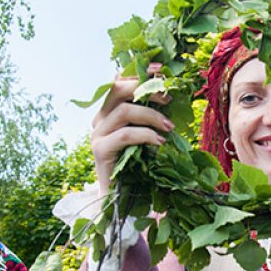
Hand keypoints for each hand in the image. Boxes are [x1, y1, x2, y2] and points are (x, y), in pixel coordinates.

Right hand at [91, 62, 173, 194]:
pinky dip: (146, 135)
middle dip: (146, 88)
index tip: (161, 70)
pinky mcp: (100, 150)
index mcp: (109, 111)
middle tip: (169, 98)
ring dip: (151, 115)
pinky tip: (160, 142)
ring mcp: (98, 134)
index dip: (139, 72)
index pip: (119, 81)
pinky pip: (125, 135)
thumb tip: (172, 96)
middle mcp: (100, 119)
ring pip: (123, 111)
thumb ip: (152, 116)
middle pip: (118, 89)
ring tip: (169, 127)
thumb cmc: (138, 167)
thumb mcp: (148, 135)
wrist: (121, 201)